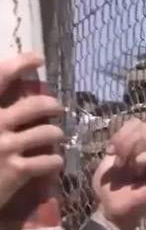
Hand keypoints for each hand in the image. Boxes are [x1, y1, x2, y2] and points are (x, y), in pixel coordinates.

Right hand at [0, 52, 64, 208]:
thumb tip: (4, 99)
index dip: (20, 63)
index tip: (37, 58)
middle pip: (37, 105)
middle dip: (52, 105)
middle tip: (56, 108)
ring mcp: (6, 147)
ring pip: (50, 133)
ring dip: (56, 134)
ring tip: (56, 136)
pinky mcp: (17, 170)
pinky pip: (50, 160)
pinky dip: (54, 161)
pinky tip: (51, 162)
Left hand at [92, 119, 145, 229]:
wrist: (111, 211)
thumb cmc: (110, 189)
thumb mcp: (109, 160)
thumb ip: (121, 141)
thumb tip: (135, 124)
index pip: (139, 124)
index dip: (121, 134)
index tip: (111, 151)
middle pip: (144, 129)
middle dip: (124, 143)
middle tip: (119, 163)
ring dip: (131, 154)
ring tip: (128, 170)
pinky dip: (142, 159)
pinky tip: (137, 171)